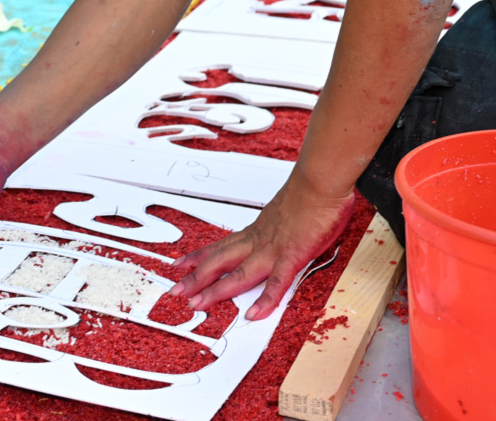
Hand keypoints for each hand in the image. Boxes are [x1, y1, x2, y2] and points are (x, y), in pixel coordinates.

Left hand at [168, 176, 357, 320]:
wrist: (320, 180)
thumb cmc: (310, 191)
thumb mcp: (287, 209)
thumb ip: (282, 222)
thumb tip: (285, 226)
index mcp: (258, 229)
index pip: (222, 245)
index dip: (199, 256)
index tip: (180, 264)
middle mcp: (259, 240)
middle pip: (221, 261)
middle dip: (196, 277)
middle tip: (175, 291)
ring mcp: (273, 249)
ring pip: (239, 274)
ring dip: (216, 290)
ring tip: (197, 304)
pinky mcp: (293, 255)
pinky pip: (277, 282)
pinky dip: (265, 300)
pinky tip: (254, 315)